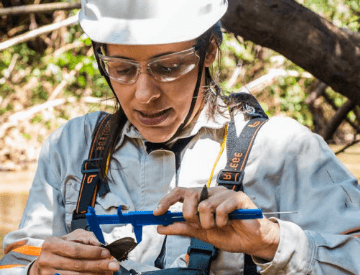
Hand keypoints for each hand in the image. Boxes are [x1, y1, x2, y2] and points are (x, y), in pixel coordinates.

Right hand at [29, 229, 119, 274]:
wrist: (43, 261)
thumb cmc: (61, 247)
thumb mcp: (72, 237)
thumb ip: (87, 238)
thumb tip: (101, 244)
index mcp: (52, 244)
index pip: (75, 250)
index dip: (92, 252)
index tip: (107, 253)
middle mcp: (47, 260)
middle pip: (77, 265)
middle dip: (98, 265)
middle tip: (113, 264)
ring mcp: (48, 274)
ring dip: (95, 274)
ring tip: (108, 272)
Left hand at [154, 186, 279, 260]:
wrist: (251, 242)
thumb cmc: (228, 234)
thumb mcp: (200, 233)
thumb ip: (181, 228)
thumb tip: (160, 227)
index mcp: (202, 198)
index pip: (180, 192)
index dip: (167, 200)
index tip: (157, 213)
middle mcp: (212, 192)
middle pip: (190, 195)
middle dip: (190, 215)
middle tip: (199, 225)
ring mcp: (225, 194)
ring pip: (204, 206)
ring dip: (209, 223)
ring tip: (219, 226)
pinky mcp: (237, 198)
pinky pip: (220, 209)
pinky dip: (221, 221)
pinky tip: (228, 223)